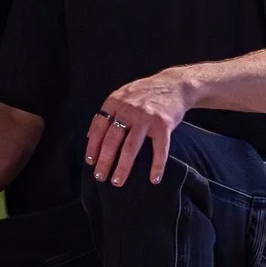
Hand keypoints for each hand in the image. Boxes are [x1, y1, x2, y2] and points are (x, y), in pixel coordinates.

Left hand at [86, 72, 189, 186]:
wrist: (175, 84)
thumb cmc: (146, 93)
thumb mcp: (123, 95)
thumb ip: (107, 113)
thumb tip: (90, 136)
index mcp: (115, 102)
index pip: (99, 127)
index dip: (93, 146)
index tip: (90, 162)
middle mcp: (129, 109)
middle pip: (112, 140)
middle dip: (104, 161)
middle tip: (100, 177)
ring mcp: (146, 117)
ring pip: (130, 147)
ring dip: (123, 167)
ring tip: (117, 181)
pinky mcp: (164, 124)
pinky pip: (160, 149)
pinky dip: (157, 166)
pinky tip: (154, 179)